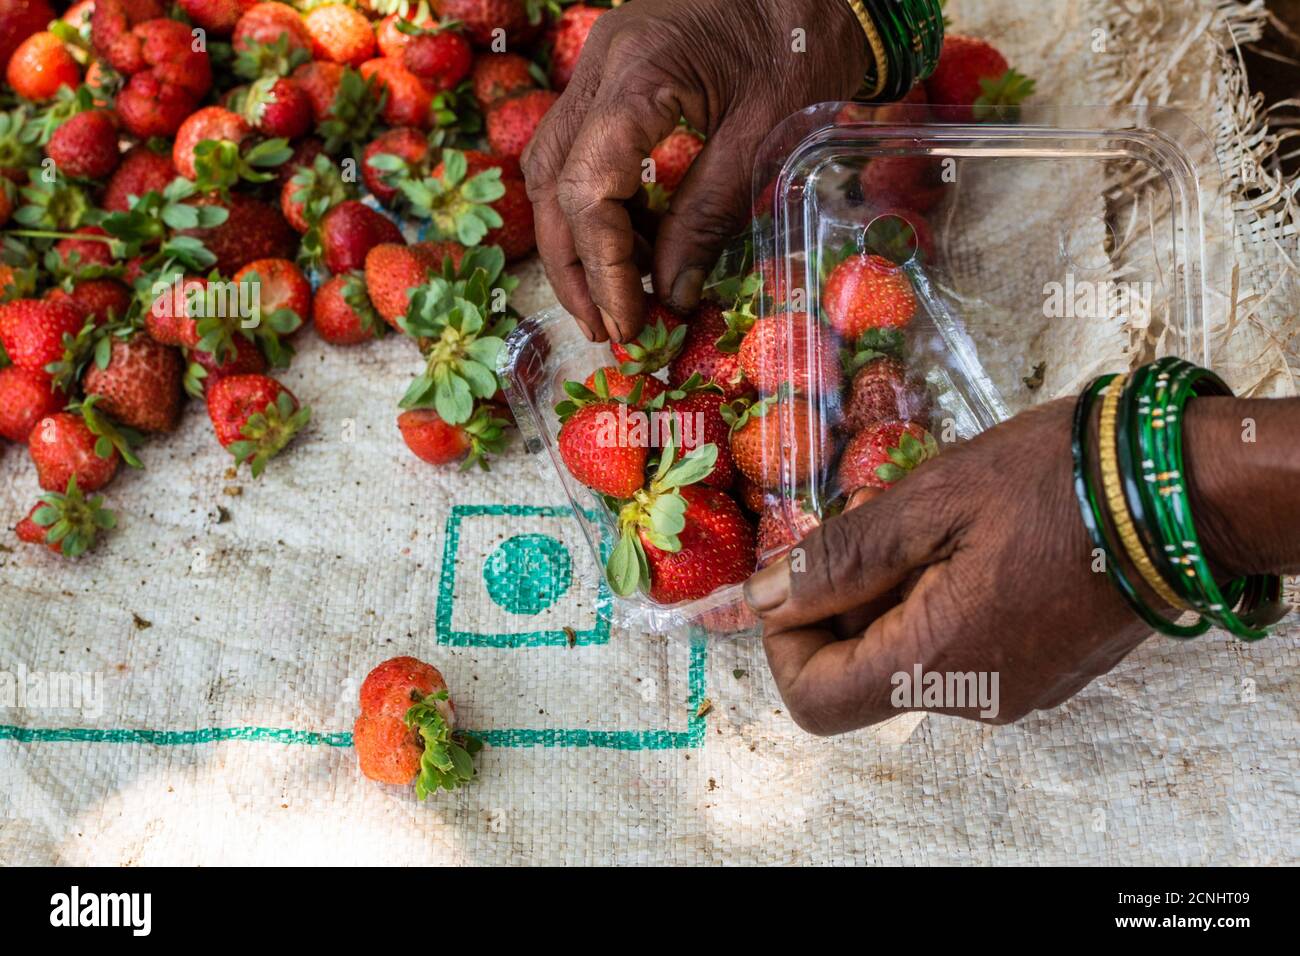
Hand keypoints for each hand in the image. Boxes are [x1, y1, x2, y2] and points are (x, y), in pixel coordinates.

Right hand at [521, 0, 867, 342]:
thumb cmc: (803, 44)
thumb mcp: (765, 138)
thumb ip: (709, 217)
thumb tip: (670, 291)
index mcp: (637, 74)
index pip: (587, 190)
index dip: (603, 268)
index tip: (629, 322)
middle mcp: (601, 65)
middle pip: (551, 181)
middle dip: (572, 266)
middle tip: (605, 328)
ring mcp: (601, 66)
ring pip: (553, 166)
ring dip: (578, 239)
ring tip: (619, 294)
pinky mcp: (615, 75)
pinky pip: (583, 150)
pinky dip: (601, 205)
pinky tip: (638, 242)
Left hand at [743, 399, 1153, 734]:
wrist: (1183, 492)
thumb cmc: (1055, 482)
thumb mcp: (929, 502)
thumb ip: (839, 560)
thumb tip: (760, 601)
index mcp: (938, 663)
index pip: (814, 698)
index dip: (785, 637)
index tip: (803, 570)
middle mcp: (973, 698)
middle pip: (859, 675)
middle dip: (842, 599)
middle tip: (872, 519)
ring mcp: (1013, 689)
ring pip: (907, 656)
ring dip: (890, 592)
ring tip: (926, 519)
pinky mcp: (1040, 670)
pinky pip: (956, 649)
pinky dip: (935, 600)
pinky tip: (963, 541)